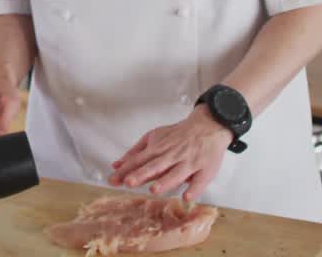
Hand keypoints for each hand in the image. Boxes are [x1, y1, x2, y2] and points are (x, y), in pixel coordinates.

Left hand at [107, 105, 233, 201]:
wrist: (207, 125)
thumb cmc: (177, 135)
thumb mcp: (153, 137)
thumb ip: (135, 152)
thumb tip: (116, 165)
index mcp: (158, 149)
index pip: (139, 161)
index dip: (126, 170)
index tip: (114, 179)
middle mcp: (172, 156)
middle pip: (155, 166)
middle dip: (142, 174)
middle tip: (129, 182)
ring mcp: (189, 163)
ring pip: (176, 173)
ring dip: (165, 181)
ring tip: (154, 189)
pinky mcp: (205, 170)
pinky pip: (200, 181)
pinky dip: (194, 189)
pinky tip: (186, 197)